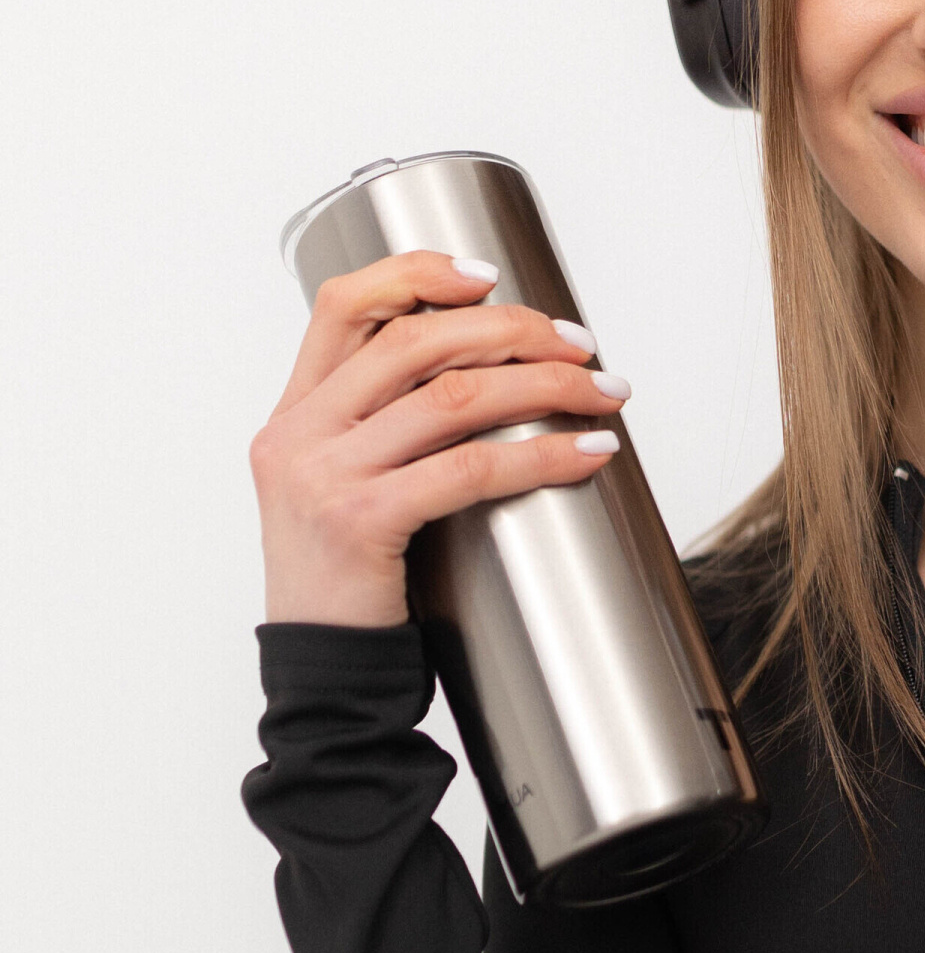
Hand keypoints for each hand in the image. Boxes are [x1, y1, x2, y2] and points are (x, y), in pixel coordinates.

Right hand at [251, 251, 632, 626]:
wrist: (325, 679)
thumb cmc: (355, 588)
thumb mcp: (345, 491)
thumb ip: (385, 434)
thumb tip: (492, 380)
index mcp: (294, 415)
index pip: (341, 306)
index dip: (416, 273)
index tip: (488, 277)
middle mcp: (299, 435)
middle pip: (414, 341)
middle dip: (512, 330)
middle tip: (580, 345)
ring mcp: (323, 476)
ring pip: (451, 397)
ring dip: (544, 386)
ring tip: (602, 392)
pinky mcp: (360, 522)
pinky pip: (468, 470)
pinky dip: (540, 455)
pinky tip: (586, 454)